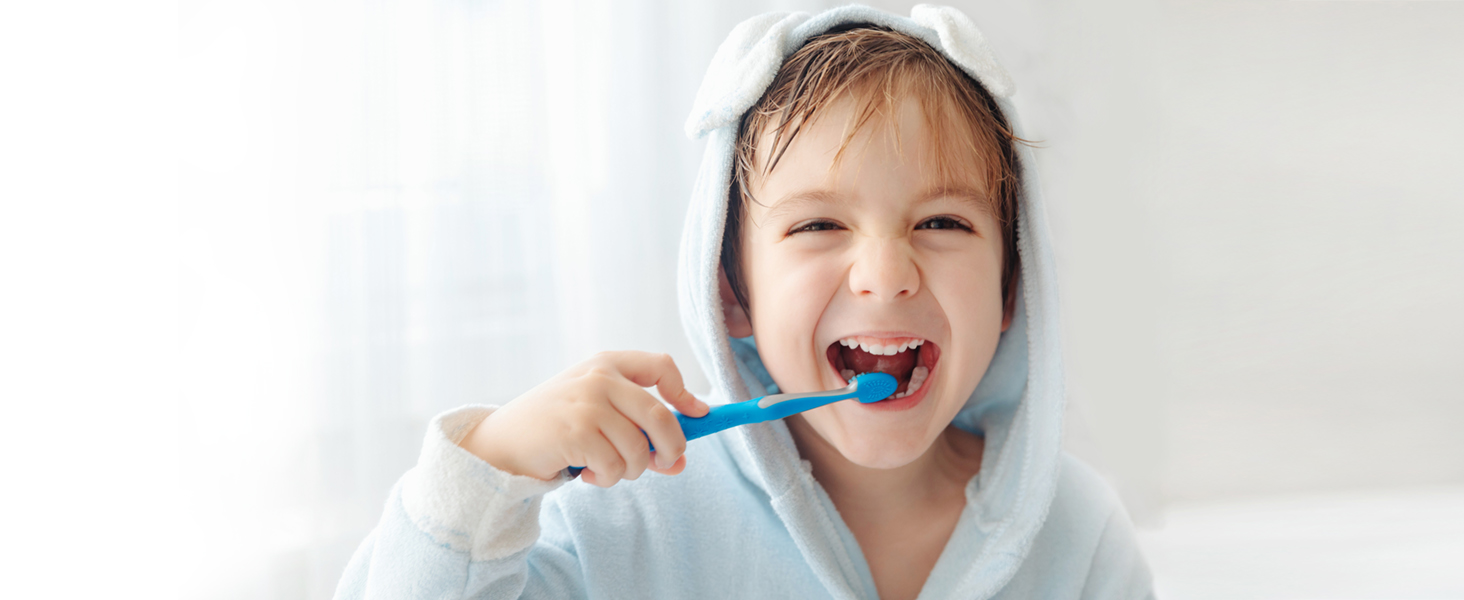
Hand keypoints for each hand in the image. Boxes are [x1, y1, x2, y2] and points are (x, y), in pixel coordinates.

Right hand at [458, 351, 709, 486]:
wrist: (500, 443)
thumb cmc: (555, 429)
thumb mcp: (597, 418)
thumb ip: (637, 433)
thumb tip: (679, 462)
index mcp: (606, 364)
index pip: (660, 365)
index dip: (684, 392)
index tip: (697, 414)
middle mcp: (599, 378)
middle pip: (660, 415)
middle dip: (672, 447)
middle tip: (664, 464)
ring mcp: (587, 403)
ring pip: (638, 450)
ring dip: (629, 471)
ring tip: (606, 470)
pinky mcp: (576, 432)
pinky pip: (615, 467)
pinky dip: (606, 479)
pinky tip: (587, 474)